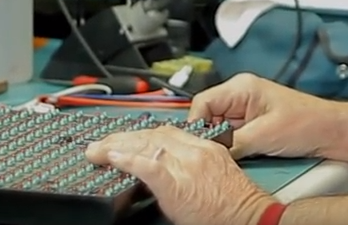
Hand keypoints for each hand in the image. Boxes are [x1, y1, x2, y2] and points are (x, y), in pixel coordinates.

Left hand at [85, 125, 274, 224]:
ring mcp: (186, 165)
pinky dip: (128, 159)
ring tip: (98, 151)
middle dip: (124, 138)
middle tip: (102, 144)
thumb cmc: (236, 202)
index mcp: (203, 147)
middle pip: (152, 135)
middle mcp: (194, 151)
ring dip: (117, 146)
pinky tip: (111, 157)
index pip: (166, 132)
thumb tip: (163, 168)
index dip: (141, 134)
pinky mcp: (177, 183)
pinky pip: (148, 165)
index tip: (125, 140)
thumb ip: (191, 165)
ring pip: (147, 145)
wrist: (250, 216)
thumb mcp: (214, 174)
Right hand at [188, 73, 336, 159]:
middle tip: (213, 153)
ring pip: (218, 129)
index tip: (198, 144)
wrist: (331, 132)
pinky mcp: (252, 125)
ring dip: (221, 143)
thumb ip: (232, 143)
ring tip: (230, 155)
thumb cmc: (307, 123)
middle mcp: (241, 96)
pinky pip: (230, 136)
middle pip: (207, 116)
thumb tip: (209, 152)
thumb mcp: (264, 135)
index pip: (202, 103)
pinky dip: (231, 147)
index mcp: (241, 87)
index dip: (196, 124)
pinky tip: (239, 155)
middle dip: (208, 136)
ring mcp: (246, 111)